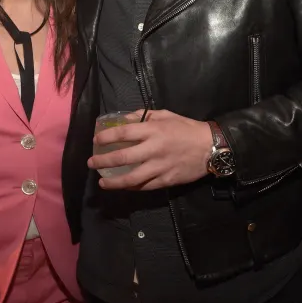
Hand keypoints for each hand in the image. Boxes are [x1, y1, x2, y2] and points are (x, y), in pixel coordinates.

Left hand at [88, 110, 211, 190]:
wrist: (210, 147)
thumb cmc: (186, 128)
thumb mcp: (166, 115)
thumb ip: (144, 116)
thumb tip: (125, 119)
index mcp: (153, 130)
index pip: (123, 133)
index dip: (106, 137)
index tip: (96, 140)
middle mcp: (153, 149)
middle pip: (122, 157)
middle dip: (103, 161)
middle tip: (91, 163)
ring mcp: (159, 167)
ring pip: (131, 178)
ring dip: (114, 182)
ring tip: (102, 182)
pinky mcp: (166, 180)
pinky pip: (145, 186)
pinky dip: (132, 187)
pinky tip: (123, 186)